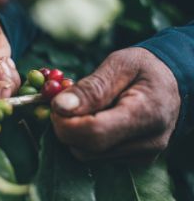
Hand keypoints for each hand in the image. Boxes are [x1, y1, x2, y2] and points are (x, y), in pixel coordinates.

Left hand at [51, 48, 180, 162]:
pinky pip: (96, 155)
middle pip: (88, 148)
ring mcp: (142, 155)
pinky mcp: (134, 159)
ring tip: (84, 108)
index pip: (95, 133)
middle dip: (66, 127)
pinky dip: (85, 139)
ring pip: (88, 155)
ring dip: (75, 133)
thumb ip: (91, 87)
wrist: (169, 83)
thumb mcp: (120, 64)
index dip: (66, 122)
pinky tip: (95, 119)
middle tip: (64, 104)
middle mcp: (147, 142)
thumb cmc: (144, 69)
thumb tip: (60, 106)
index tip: (55, 104)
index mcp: (146, 114)